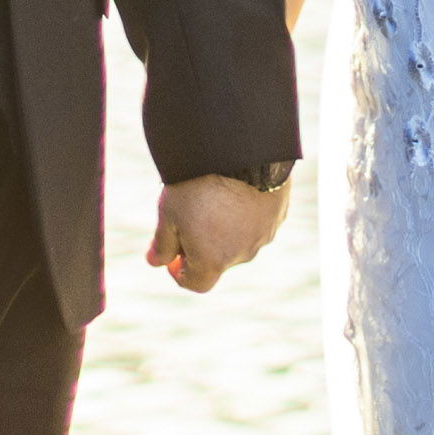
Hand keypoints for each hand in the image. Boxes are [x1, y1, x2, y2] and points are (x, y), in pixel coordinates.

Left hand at [148, 175, 286, 293]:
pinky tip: (236, 190)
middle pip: (219, 260)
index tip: (174, 255)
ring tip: (213, 198)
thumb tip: (155, 262)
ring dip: (226, 230)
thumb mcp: (169, 213)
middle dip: (204, 246)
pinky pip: (258, 222)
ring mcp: (264, 234)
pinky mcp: (278, 214)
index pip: (197, 283)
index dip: (181, 273)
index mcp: (213, 260)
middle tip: (189, 217)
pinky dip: (246, 215)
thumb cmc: (198, 184)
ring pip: (240, 240)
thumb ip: (162, 244)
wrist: (239, 150)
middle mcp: (243, 254)